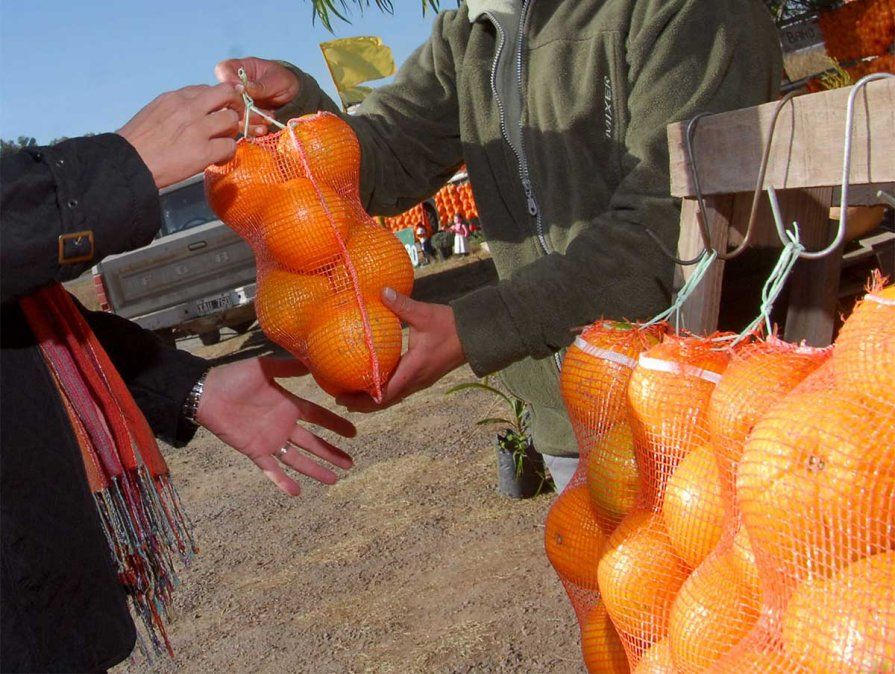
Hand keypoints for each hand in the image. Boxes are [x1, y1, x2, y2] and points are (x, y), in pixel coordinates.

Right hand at [117, 83, 241, 188]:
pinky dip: (227, 153)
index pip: (207, 88)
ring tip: (221, 143)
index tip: (216, 111)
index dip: (216, 101)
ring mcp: (198, 129)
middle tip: (231, 121)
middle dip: (234, 106)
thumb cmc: (137, 142)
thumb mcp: (154, 112)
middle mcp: (189, 108)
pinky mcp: (204, 151)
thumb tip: (194, 109)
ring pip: (232, 120)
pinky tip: (217, 159)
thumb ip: (176, 108)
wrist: (128, 163)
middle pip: (227, 94)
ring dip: (231, 132)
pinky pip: (230, 146)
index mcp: (174, 97)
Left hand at [197, 356, 355, 495]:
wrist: (205, 393)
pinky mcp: (254, 451)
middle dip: (331, 453)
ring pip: (297, 459)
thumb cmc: (233, 377)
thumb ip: (287, 367)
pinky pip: (271, 469)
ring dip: (315, 470)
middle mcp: (283, 425)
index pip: (318, 417)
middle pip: (313, 443)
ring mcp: (270, 440)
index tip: (353, 432)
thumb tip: (313, 362)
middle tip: (350, 463)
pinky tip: (296, 492)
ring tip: (333, 480)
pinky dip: (282, 481)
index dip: (335, 424)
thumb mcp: (264, 367)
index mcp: (288, 405)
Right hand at [215, 57, 299, 134]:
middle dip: (243, 108)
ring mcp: (235, 103)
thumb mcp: (276, 79)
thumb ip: (261, 85)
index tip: (244, 90)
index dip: (230, 81)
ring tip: (268, 120)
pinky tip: (263, 129)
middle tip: (261, 113)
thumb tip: (245, 88)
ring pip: (232, 115)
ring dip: (250, 121)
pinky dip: (252, 129)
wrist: (292, 96)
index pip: (223, 70)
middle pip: (225, 97)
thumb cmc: (282, 80)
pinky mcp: (242, 117)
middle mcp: (233, 86)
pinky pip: (241, 126)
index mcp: (238, 68)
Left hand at [336, 288, 466, 412]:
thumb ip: (402, 305)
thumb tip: (382, 291)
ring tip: (352, 394)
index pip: (384, 394)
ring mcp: (421, 380)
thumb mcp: (425, 314)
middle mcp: (416, 380)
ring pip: (393, 397)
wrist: (476, 335)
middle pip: (385, 402)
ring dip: (372, 399)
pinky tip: (374, 381)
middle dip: (362, 404)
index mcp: (413, 370)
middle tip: (340, 399)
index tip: (342, 397)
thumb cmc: (451, 326)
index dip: (361, 400)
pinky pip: (400, 389)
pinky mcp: (423, 376)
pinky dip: (384, 390)